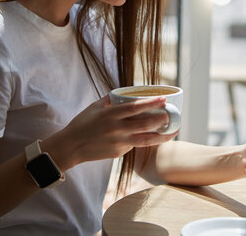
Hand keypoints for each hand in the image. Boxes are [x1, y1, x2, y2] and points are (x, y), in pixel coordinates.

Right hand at [55, 95, 177, 165]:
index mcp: (111, 115)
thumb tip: (124, 93)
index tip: (164, 99)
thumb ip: (111, 100)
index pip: (136, 107)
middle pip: (145, 124)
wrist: (71, 146)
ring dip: (162, 136)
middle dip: (162, 119)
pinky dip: (142, 140)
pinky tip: (150, 137)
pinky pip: (134, 145)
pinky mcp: (119, 153)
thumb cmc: (82, 123)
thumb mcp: (95, 107)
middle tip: (171, 115)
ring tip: (174, 131)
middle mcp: (117, 129)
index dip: (151, 103)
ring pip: (146, 140)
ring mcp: (119, 143)